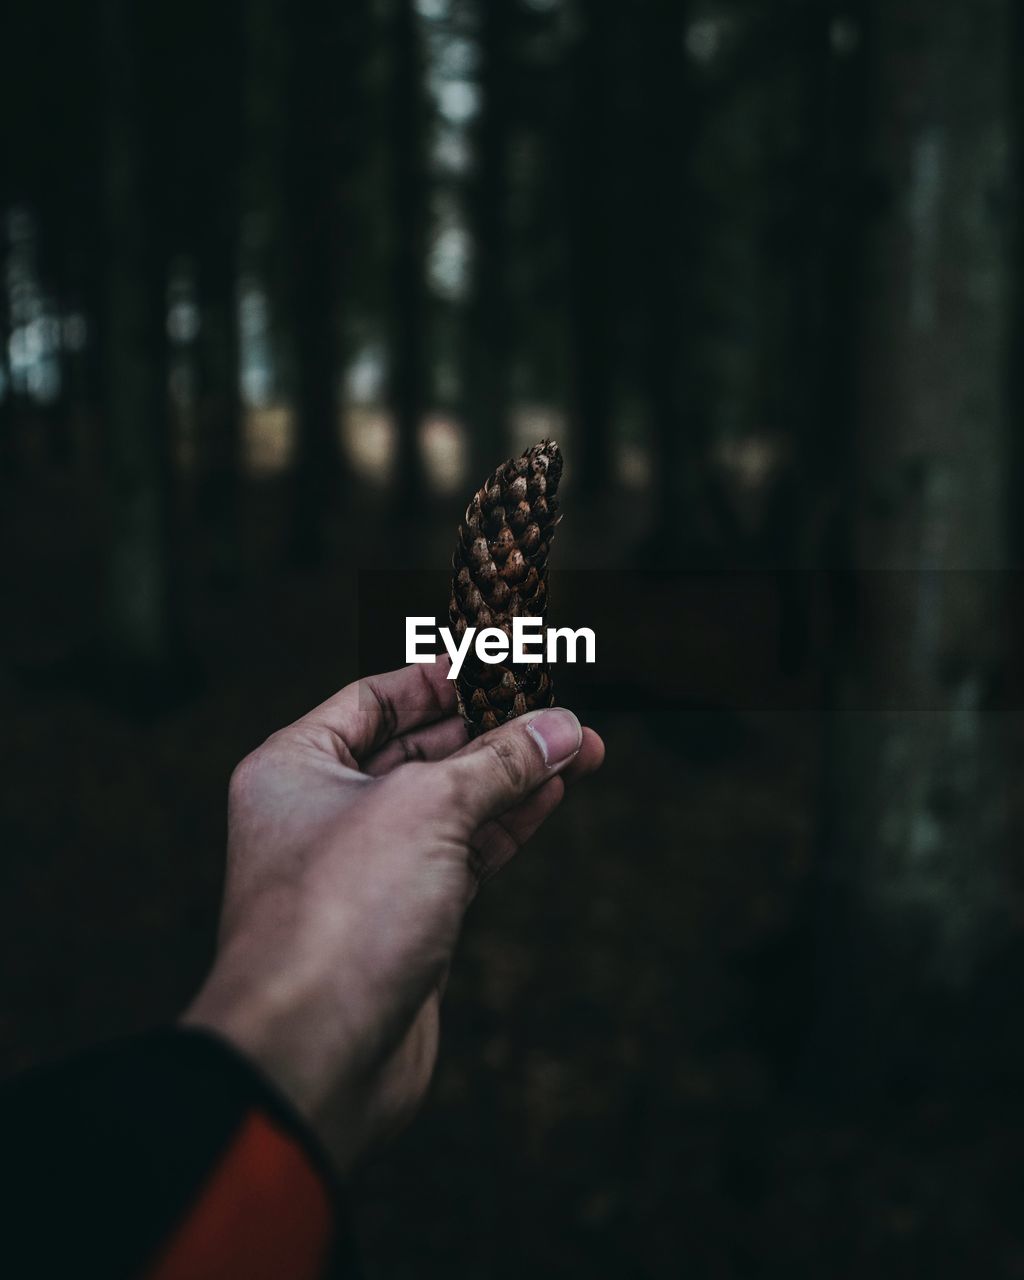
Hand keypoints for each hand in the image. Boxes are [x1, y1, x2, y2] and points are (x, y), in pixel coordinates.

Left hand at [183, 660, 603, 1172]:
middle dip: (489, 728)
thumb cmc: (340, 916)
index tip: (497, 664)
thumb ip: (499, 762)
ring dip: (512, 775)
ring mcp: (365, 869)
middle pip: (417, 749)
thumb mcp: (428, 808)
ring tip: (576, 746)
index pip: (372, 699)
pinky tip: (550, 794)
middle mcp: (322, 813)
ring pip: (448, 804)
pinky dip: (506, 824)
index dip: (436, 678)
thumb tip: (560, 728)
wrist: (317, 1055)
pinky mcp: (404, 918)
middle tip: (554, 707)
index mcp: (295, 767)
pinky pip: (462, 853)